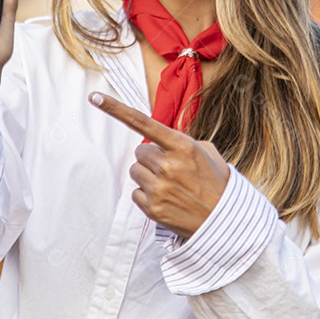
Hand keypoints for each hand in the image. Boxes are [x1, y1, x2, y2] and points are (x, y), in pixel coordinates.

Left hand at [89, 91, 229, 238]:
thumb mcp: (207, 153)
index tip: (95, 98)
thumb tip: (160, 141)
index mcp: (182, 146)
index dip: (115, 109)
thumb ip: (181, 141)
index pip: (142, 123)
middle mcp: (168, 165)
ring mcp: (158, 188)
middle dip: (151, 158)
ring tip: (170, 186)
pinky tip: (166, 200)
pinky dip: (147, 196)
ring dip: (148, 176)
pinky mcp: (152, 208)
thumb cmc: (215, 184)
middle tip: (170, 169)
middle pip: (139, 152)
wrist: (224, 220)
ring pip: (135, 172)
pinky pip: (136, 193)